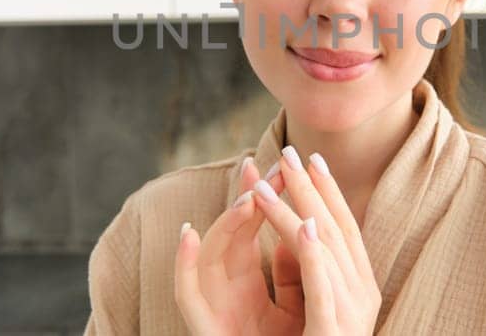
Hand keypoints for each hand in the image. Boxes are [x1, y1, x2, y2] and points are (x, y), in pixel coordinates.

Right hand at [175, 157, 300, 334]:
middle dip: (247, 199)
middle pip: (229, 236)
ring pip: (206, 256)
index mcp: (245, 287)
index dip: (267, 199)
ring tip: (245, 197)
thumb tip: (302, 228)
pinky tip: (188, 234)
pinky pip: (185, 293)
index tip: (287, 166)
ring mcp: (211, 310)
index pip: (252, 233)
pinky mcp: (203, 327)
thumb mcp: (295, 311)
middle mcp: (223, 294)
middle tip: (265, 165)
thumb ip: (292, 275)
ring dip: (223, 223)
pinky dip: (183, 263)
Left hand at [250, 146, 380, 335]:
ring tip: (267, 185)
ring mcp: (350, 313)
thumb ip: (306, 273)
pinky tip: (303, 227)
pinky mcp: (331, 332)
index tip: (313, 159)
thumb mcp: (318, 307)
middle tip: (288, 153)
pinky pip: (321, 288)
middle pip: (334, 230)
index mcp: (361, 287)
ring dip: (294, 212)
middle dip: (310, 188)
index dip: (330, 192)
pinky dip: (312, 256)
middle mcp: (362, 295)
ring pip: (322, 251)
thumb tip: (291, 234)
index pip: (345, 229)